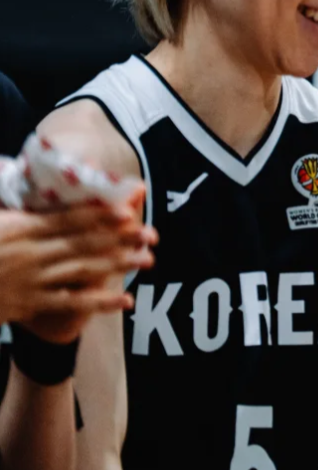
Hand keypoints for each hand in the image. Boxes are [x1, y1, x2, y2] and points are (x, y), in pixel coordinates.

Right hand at [0, 190, 156, 343]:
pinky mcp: (30, 305)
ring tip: (148, 259)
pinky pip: (70, 303)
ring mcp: (31, 280)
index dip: (99, 214)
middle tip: (151, 233)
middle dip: (120, 238)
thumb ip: (8, 198)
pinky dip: (99, 302)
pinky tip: (125, 300)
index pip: (67, 218)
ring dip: (118, 265)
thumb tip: (14, 164)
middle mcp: (30, 253)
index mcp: (19, 228)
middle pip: (83, 243)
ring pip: (83, 270)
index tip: (127, 209)